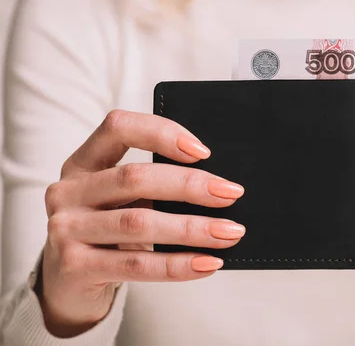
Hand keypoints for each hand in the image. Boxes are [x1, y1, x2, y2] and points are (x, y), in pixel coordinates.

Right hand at [39, 110, 244, 336]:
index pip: (119, 128)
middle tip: (231, 194)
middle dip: (190, 185)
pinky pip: (137, 265)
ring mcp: (66, 229)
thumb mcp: (123, 201)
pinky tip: (207, 263)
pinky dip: (177, 265)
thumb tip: (220, 188)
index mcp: (83, 163)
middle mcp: (68, 191)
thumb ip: (155, 187)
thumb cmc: (109, 233)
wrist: (70, 284)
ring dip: (192, 228)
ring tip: (229, 233)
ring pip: (139, 223)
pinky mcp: (73, 266)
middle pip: (135, 177)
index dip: (162, 133)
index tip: (203, 151)